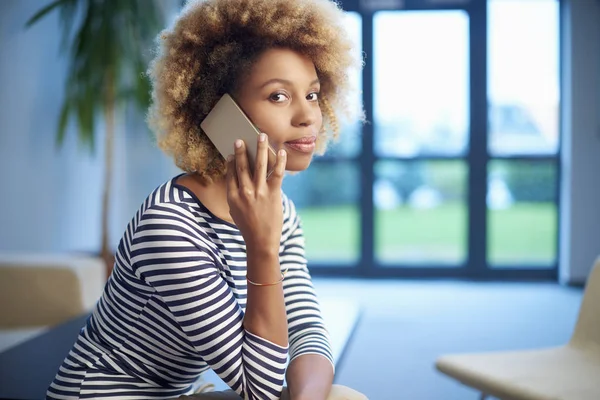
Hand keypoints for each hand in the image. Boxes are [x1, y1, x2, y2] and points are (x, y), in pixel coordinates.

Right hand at [226, 133, 286, 253]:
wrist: (261, 242)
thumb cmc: (248, 227)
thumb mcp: (235, 211)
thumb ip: (235, 195)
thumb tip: (236, 179)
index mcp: (233, 196)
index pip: (231, 173)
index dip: (232, 161)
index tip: (233, 152)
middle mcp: (244, 192)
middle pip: (242, 166)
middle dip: (242, 150)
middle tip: (242, 138)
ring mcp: (259, 192)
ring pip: (260, 165)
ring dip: (261, 148)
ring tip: (262, 136)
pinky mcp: (273, 194)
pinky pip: (277, 174)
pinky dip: (280, 161)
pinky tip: (281, 152)